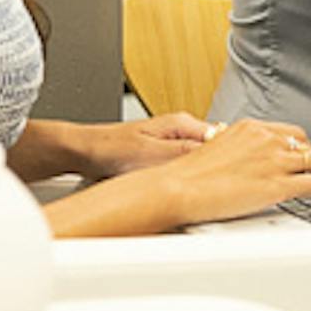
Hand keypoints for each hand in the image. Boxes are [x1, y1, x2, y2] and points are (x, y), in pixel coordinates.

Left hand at [77, 113, 213, 177]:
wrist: (84, 151)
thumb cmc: (108, 148)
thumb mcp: (149, 153)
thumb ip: (183, 152)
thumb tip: (215, 154)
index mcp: (182, 123)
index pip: (222, 139)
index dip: (227, 159)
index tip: (223, 178)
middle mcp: (181, 130)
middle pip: (214, 150)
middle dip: (212, 169)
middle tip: (204, 187)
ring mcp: (174, 142)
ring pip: (199, 160)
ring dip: (196, 174)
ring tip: (187, 187)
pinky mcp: (165, 154)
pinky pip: (185, 166)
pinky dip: (183, 177)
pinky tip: (175, 186)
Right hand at [138, 121, 310, 226]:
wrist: (173, 189)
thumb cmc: (184, 179)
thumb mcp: (214, 154)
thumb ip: (236, 156)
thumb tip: (244, 169)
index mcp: (250, 129)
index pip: (291, 134)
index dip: (308, 147)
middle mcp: (267, 139)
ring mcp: (275, 160)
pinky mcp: (279, 184)